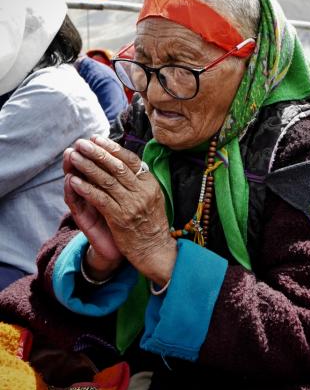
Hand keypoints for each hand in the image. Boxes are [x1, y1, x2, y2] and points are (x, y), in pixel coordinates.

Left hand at [64, 136, 175, 284]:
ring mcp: (131, 205)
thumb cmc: (151, 222)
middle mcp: (142, 191)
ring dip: (87, 166)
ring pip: (106, 180)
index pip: (130, 160)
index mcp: (150, 183)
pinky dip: (86, 188)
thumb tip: (123, 160)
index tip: (96, 139)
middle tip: (81, 143)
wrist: (155, 250)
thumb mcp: (152, 197)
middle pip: (116, 166)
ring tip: (74, 157)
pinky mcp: (120, 218)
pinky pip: (100, 199)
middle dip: (96, 153)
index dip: (112, 148)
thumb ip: (139, 180)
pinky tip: (74, 180)